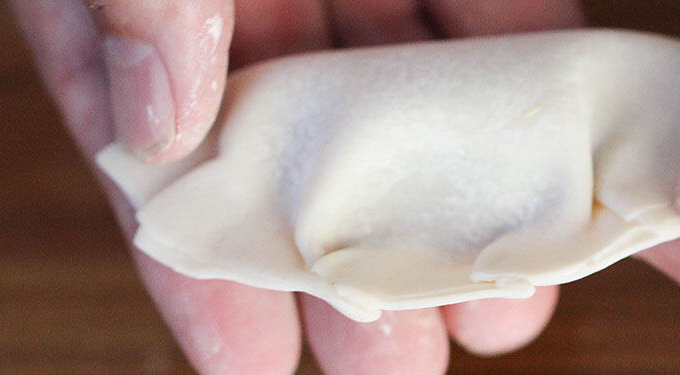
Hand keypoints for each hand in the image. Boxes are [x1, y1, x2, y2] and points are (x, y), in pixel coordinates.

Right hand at [8, 1, 585, 372]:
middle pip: (298, 154)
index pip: (160, 162)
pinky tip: (546, 160)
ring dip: (447, 198)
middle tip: (392, 364)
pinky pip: (489, 11)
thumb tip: (157, 126)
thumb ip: (133, 1)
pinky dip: (519, 80)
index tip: (248, 365)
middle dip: (347, 267)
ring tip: (492, 302)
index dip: (203, 269)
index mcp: (154, 9)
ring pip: (402, 97)